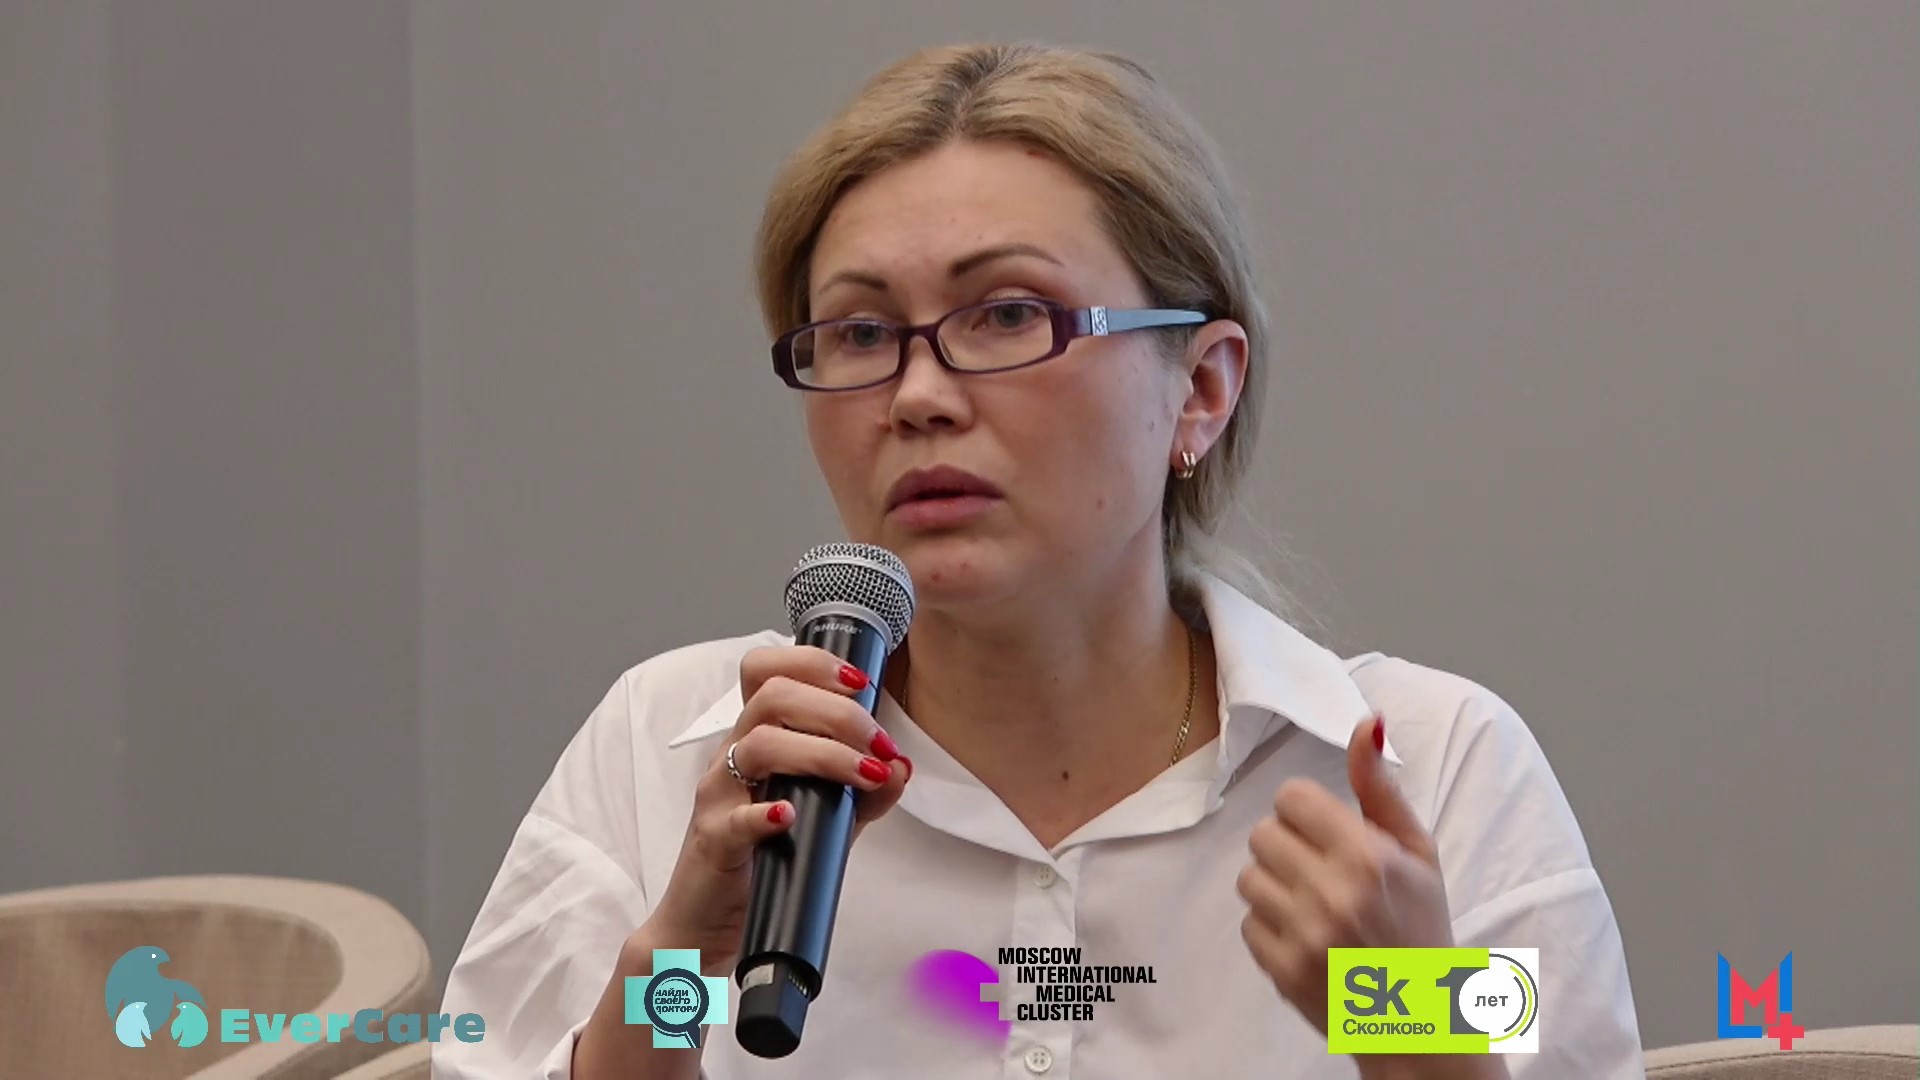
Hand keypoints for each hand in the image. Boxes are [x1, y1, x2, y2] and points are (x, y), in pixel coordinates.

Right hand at [638, 645, 910, 973]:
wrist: (709, 920)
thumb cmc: (764, 858)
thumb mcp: (827, 820)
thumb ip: (865, 794)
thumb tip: (902, 766)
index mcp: (758, 737)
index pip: (769, 672)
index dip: (814, 664)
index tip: (862, 683)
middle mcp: (734, 755)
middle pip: (772, 697)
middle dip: (836, 711)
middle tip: (877, 743)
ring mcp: (720, 796)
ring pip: (758, 744)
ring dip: (821, 753)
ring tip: (863, 775)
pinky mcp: (713, 840)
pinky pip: (733, 819)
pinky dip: (761, 814)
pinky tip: (788, 816)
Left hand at [1235, 716, 1452, 1033]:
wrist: (1420, 1020)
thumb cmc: (1422, 928)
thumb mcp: (1417, 853)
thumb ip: (1380, 788)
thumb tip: (1364, 721)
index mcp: (1366, 855)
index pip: (1290, 798)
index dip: (1306, 814)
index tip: (1326, 834)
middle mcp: (1330, 892)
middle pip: (1263, 835)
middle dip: (1290, 848)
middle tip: (1321, 872)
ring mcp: (1303, 934)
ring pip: (1249, 879)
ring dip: (1276, 888)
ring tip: (1314, 907)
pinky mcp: (1282, 969)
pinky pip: (1248, 925)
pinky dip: (1271, 930)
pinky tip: (1307, 939)